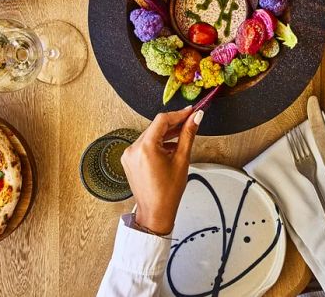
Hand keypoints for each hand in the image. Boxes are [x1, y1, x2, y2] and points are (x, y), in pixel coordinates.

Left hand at [121, 107, 203, 234]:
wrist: (155, 212)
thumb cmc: (167, 192)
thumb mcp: (182, 160)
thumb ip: (188, 134)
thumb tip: (195, 118)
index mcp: (146, 147)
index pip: (162, 120)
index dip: (179, 114)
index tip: (190, 111)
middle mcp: (133, 149)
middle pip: (156, 127)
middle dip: (173, 124)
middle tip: (190, 121)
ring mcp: (129, 155)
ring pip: (150, 135)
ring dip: (166, 134)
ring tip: (182, 137)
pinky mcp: (129, 160)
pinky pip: (145, 144)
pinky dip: (158, 143)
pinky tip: (170, 148)